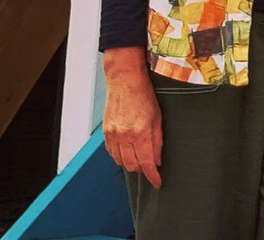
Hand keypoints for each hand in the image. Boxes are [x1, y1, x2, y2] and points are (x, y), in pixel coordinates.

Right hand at [103, 50, 162, 188]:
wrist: (125, 81)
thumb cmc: (143, 95)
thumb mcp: (158, 118)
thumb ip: (157, 141)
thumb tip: (158, 160)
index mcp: (141, 132)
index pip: (147, 163)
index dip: (153, 176)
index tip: (157, 182)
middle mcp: (125, 136)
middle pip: (133, 166)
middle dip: (142, 169)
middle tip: (149, 166)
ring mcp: (113, 135)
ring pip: (121, 162)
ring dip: (131, 163)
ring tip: (139, 157)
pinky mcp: (106, 133)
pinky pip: (112, 153)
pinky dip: (120, 156)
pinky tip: (127, 150)